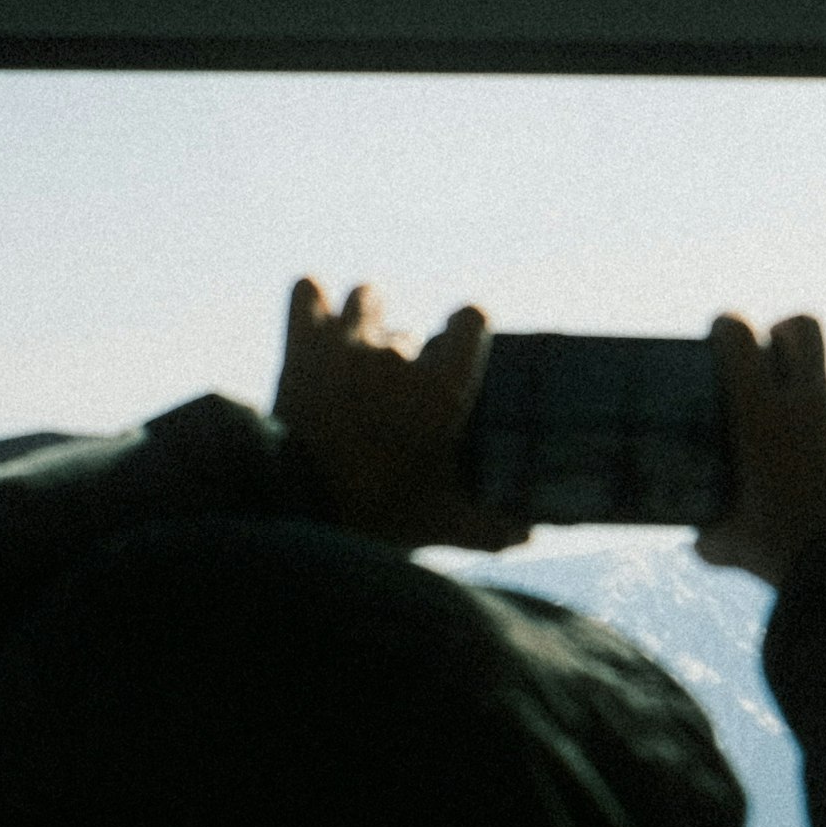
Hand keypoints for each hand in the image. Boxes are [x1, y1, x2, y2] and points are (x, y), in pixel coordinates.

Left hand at [271, 279, 534, 553]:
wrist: (297, 504)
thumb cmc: (378, 514)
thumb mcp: (442, 523)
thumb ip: (490, 527)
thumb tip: (528, 535)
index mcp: (443, 387)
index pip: (472, 316)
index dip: (467, 330)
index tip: (460, 355)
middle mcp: (399, 354)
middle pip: (412, 332)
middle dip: (410, 357)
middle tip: (397, 400)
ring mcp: (348, 343)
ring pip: (366, 298)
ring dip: (367, 319)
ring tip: (361, 354)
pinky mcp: (304, 344)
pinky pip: (308, 291)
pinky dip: (313, 301)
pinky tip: (318, 319)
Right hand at [696, 313, 825, 588]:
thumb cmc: (781, 556)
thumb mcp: (728, 545)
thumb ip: (713, 529)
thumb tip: (706, 536)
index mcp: (761, 415)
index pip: (739, 335)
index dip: (727, 327)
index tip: (723, 334)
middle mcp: (812, 406)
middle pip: (804, 329)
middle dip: (786, 332)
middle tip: (775, 356)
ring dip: (819, 417)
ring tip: (809, 466)